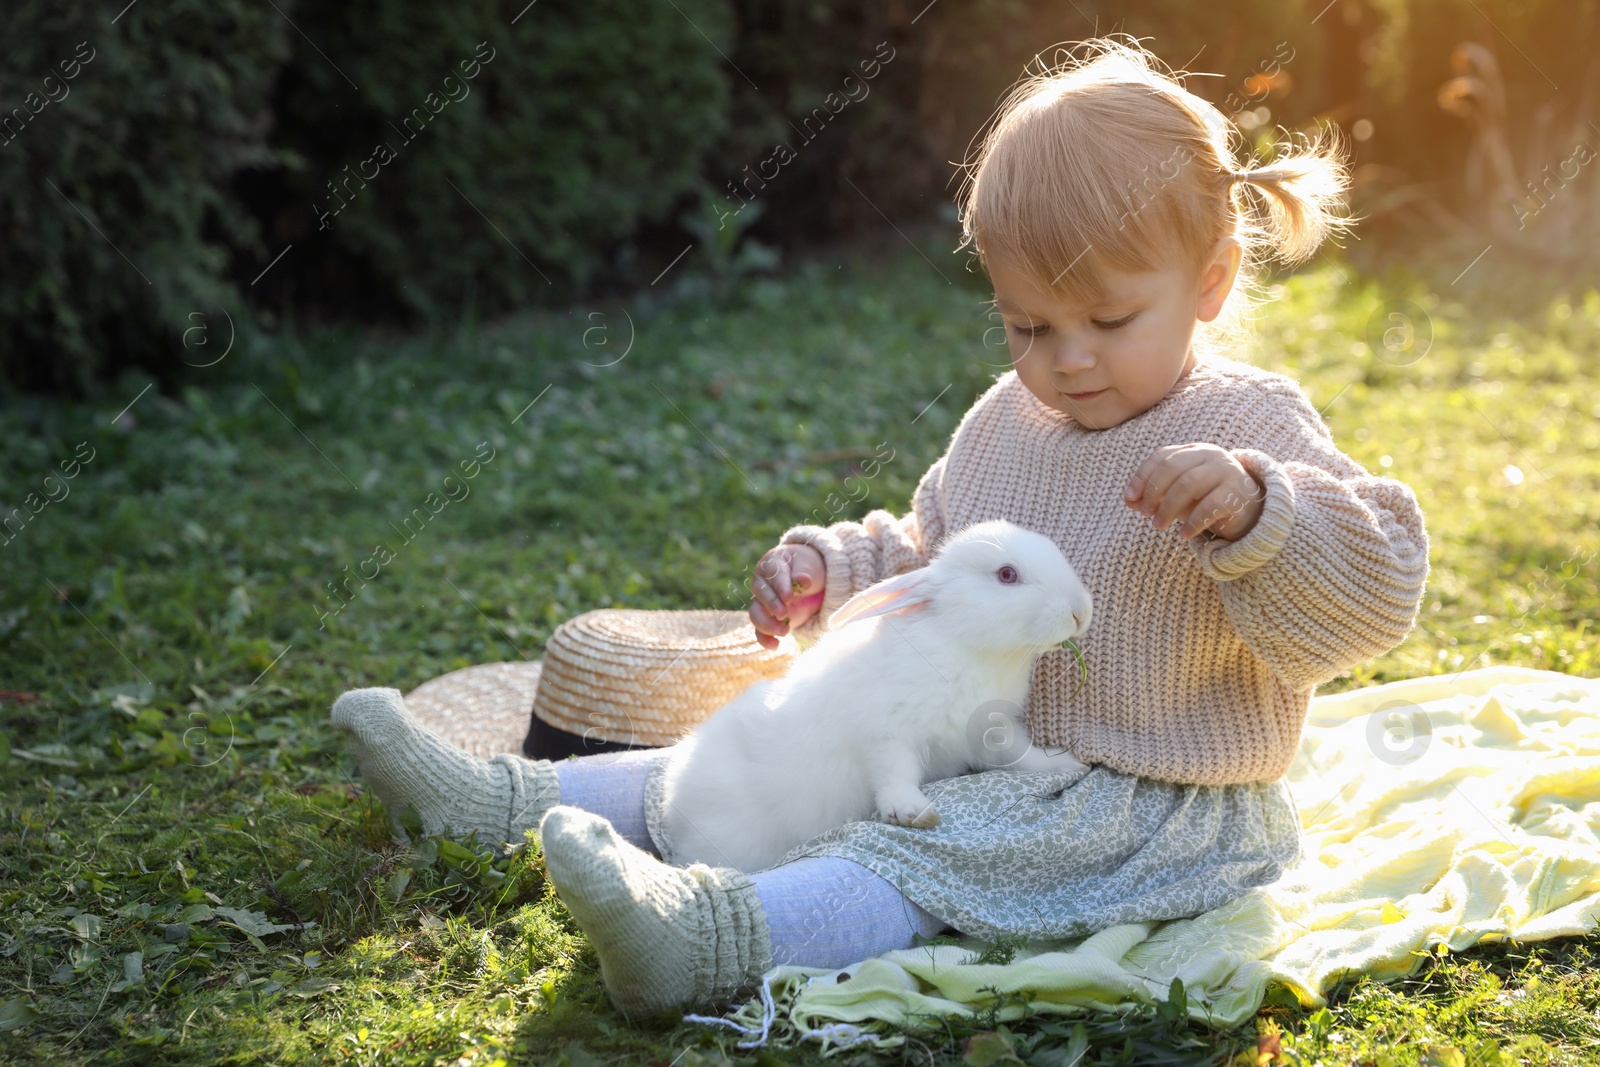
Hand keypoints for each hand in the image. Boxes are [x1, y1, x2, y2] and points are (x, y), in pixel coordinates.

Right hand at [749, 543, 825, 649]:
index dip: (780, 586)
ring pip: (756, 614)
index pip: (773, 574)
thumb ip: (805, 572)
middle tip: (784, 614)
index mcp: (772, 563)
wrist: (811, 580)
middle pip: (760, 593)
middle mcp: (763, 582)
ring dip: (767, 624)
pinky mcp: (769, 618)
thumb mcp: (810, 566)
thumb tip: (802, 580)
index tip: (789, 597)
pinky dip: (765, 639)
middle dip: (771, 604)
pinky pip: (760, 630)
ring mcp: (763, 602)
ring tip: (785, 631)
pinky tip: (776, 645)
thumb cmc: (808, 568)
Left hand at [1124, 443, 1266, 541]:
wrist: (1249, 511)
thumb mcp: (1177, 497)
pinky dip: (1192, 522)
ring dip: (1169, 508)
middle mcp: (1210, 455)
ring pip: (1188, 484)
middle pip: (1172, 467)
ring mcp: (1226, 471)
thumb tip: (1129, 501)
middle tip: (1145, 514)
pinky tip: (1183, 535)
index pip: (1161, 456)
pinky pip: (1210, 506)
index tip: (1128, 498)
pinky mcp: (1238, 492)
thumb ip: (1154, 496)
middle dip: (1153, 492)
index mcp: (1193, 451)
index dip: (1142, 477)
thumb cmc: (1206, 500)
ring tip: (1158, 526)